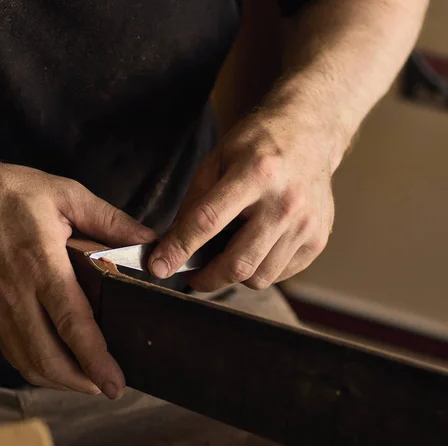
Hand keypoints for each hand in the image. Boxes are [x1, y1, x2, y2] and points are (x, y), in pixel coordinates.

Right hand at [0, 157, 155, 397]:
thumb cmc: (6, 193)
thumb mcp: (64, 193)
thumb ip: (109, 220)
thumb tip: (148, 240)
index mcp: (40, 263)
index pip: (70, 322)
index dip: (94, 358)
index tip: (115, 383)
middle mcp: (16, 295)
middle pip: (47, 357)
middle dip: (81, 382)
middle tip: (109, 387)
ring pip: (28, 362)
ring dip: (60, 380)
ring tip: (89, 381)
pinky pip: (12, 353)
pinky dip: (37, 368)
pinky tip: (57, 365)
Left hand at [148, 110, 341, 291]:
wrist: (309, 134)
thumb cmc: (257, 146)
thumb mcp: (216, 160)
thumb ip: (194, 203)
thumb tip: (172, 245)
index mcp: (255, 173)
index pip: (208, 221)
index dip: (178, 248)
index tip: (159, 267)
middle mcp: (285, 202)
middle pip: (239, 262)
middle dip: (207, 278)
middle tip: (192, 275)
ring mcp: (307, 223)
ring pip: (260, 276)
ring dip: (234, 274)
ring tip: (227, 252)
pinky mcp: (319, 239)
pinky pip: (280, 274)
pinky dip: (260, 269)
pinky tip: (255, 245)